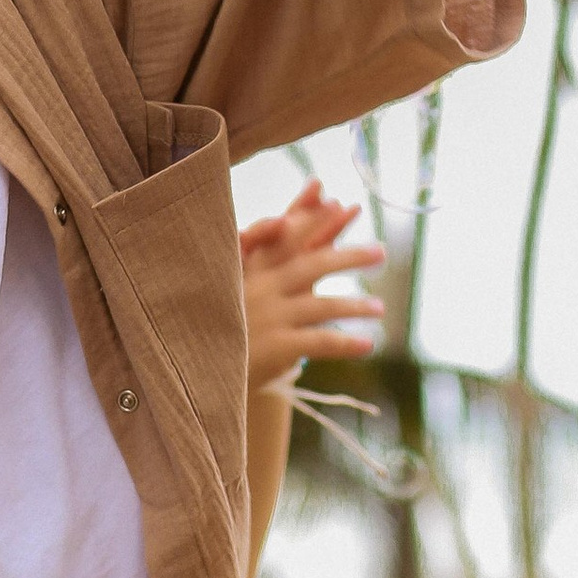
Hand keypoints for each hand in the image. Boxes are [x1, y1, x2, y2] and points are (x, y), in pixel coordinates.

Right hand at [239, 180, 385, 386]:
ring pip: (322, 305)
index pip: (286, 237)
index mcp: (250, 270)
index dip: (313, 219)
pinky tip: (369, 344)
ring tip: (380, 308)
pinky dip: (347, 343)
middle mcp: (261, 288)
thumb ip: (258, 260)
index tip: (339, 204)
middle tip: (380, 252)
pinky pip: (320, 341)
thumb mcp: (233, 287)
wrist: (197, 373)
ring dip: (355, 305)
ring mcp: (269, 317)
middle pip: (312, 265)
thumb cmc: (219, 327)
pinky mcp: (276, 347)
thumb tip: (283, 227)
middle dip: (349, 257)